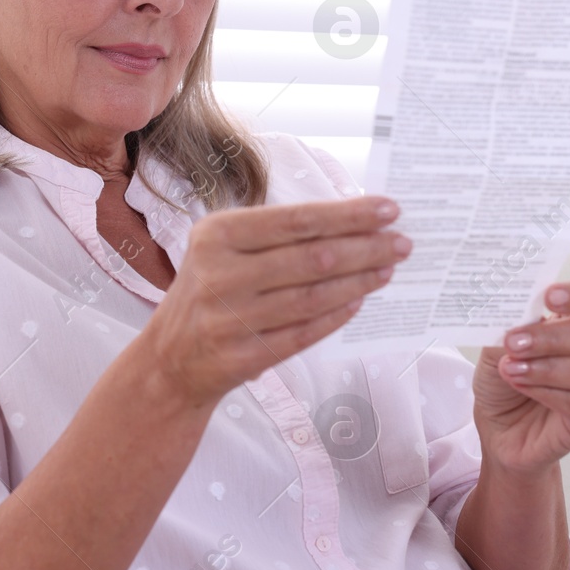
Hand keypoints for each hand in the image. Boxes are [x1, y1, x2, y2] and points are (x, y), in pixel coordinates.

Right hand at [136, 195, 410, 407]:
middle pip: (311, 258)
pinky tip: (360, 302)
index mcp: (217, 236)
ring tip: (388, 269)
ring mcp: (230, 320)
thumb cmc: (208, 291)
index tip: (388, 209)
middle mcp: (220, 275)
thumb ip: (275, 235)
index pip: (296, 221)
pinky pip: (304, 333)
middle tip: (402, 242)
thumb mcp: (222, 248)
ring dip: (359, 282)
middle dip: (365, 248)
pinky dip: (336, 316)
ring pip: (312, 297)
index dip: (348, 215)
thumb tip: (350, 222)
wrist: (167, 360)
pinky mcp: (242, 358)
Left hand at [471, 281, 569, 474]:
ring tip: (512, 369)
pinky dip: (545, 392)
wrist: (499, 424)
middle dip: (553, 337)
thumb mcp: (500, 344)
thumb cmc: (507, 375)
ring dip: (547, 368)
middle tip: (514, 342)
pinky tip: (521, 386)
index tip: (549, 297)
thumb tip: (512, 309)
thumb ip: (512, 324)